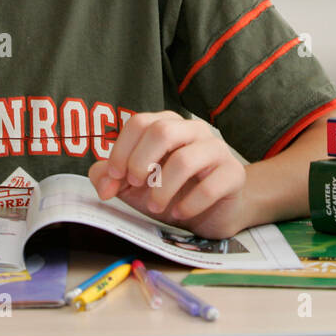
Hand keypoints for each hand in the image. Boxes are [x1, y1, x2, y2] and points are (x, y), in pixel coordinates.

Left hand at [88, 111, 249, 239]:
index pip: (140, 122)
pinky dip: (188, 205)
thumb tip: (102, 181)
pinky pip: (209, 187)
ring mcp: (216, 150)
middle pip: (162, 131)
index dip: (121, 151)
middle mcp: (193, 131)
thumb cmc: (174, 190)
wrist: (216, 210)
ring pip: (185, 160)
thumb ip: (112, 177)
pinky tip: (179, 213)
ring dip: (162, 189)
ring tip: (156, 207)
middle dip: (141, 161)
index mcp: (169, 125)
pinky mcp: (233, 174)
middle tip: (135, 185)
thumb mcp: (136, 184)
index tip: (113, 178)